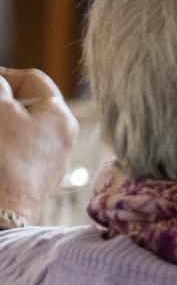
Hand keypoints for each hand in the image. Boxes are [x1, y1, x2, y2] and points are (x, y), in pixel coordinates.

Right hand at [0, 68, 77, 223]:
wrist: (1, 210)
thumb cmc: (1, 154)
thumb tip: (0, 82)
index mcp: (61, 117)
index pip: (32, 79)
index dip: (3, 74)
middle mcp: (62, 139)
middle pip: (25, 104)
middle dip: (0, 100)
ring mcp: (48, 161)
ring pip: (17, 127)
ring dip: (2, 122)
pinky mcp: (32, 178)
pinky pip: (15, 149)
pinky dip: (3, 141)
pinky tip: (0, 148)